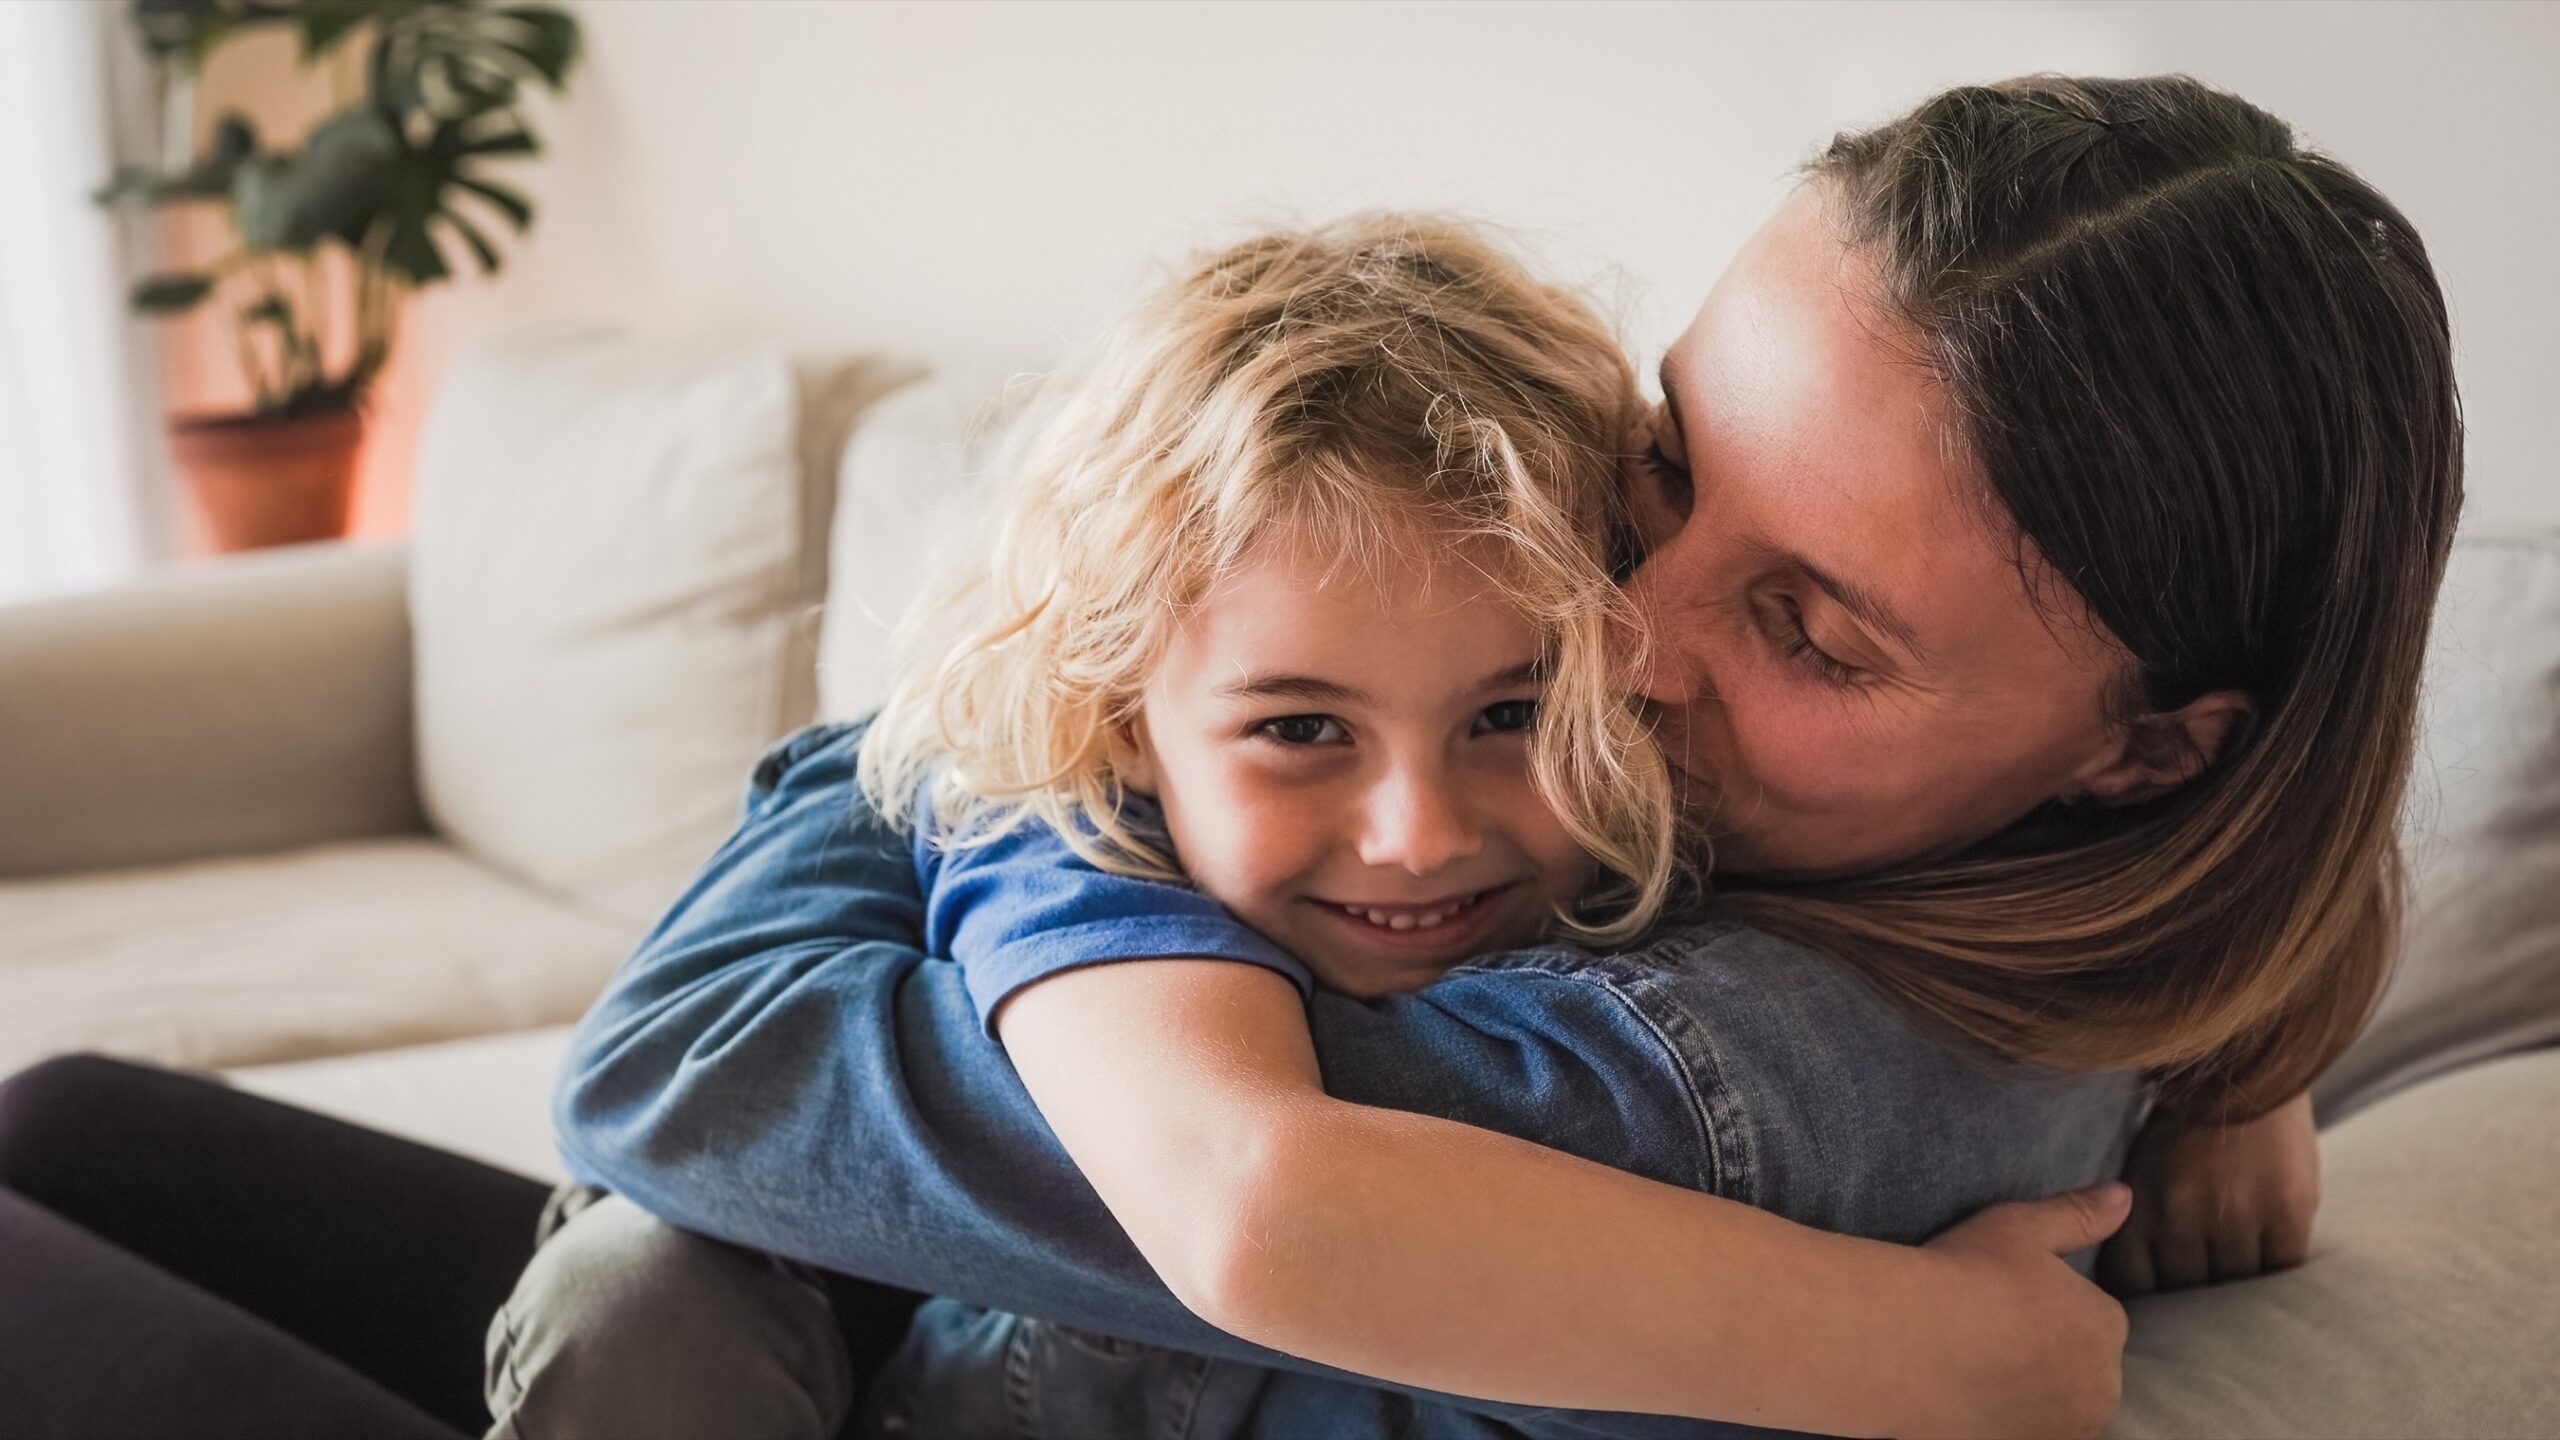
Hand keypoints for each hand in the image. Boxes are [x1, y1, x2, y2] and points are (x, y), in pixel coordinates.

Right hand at [1911, 1183, 2132, 1439]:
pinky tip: (1972, 1406)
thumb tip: (2126, 1194)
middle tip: (1988, 1339)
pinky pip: (2029, 1433)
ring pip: (2060, 1410)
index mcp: (2105, 1324)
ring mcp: (2067, 1428)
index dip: (2045, 1310)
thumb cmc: (1965, 1276)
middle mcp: (2101, 1384)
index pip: (2091, 1319)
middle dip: (2047, 1359)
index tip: (2002, 1303)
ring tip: (1978, 1375)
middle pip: (2080, 1370)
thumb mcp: (2021, 1227)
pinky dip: (2009, 1423)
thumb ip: (2078, 1214)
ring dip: (2033, 1397)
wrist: (1908, 1344)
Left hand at [2098, 1091, 2318, 1295]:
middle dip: (2191, 1298)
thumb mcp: (2142, 1162)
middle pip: (2187, 1292)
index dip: (2147, 1298)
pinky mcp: (2289, 1210)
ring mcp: (2239, 1215)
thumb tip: (2137, 1278)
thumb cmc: (2185, 1117)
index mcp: (2140, 1202)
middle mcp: (2184, 1215)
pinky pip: (2283, 1270)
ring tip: (2238, 1284)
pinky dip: (2278, 1277)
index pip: (2136, 1284)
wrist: (2241, 1061)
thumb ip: (2141, 1217)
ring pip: (2237, 1289)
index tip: (2156, 1299)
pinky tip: (2271, 1265)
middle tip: (2201, 1293)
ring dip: (2237, 1292)